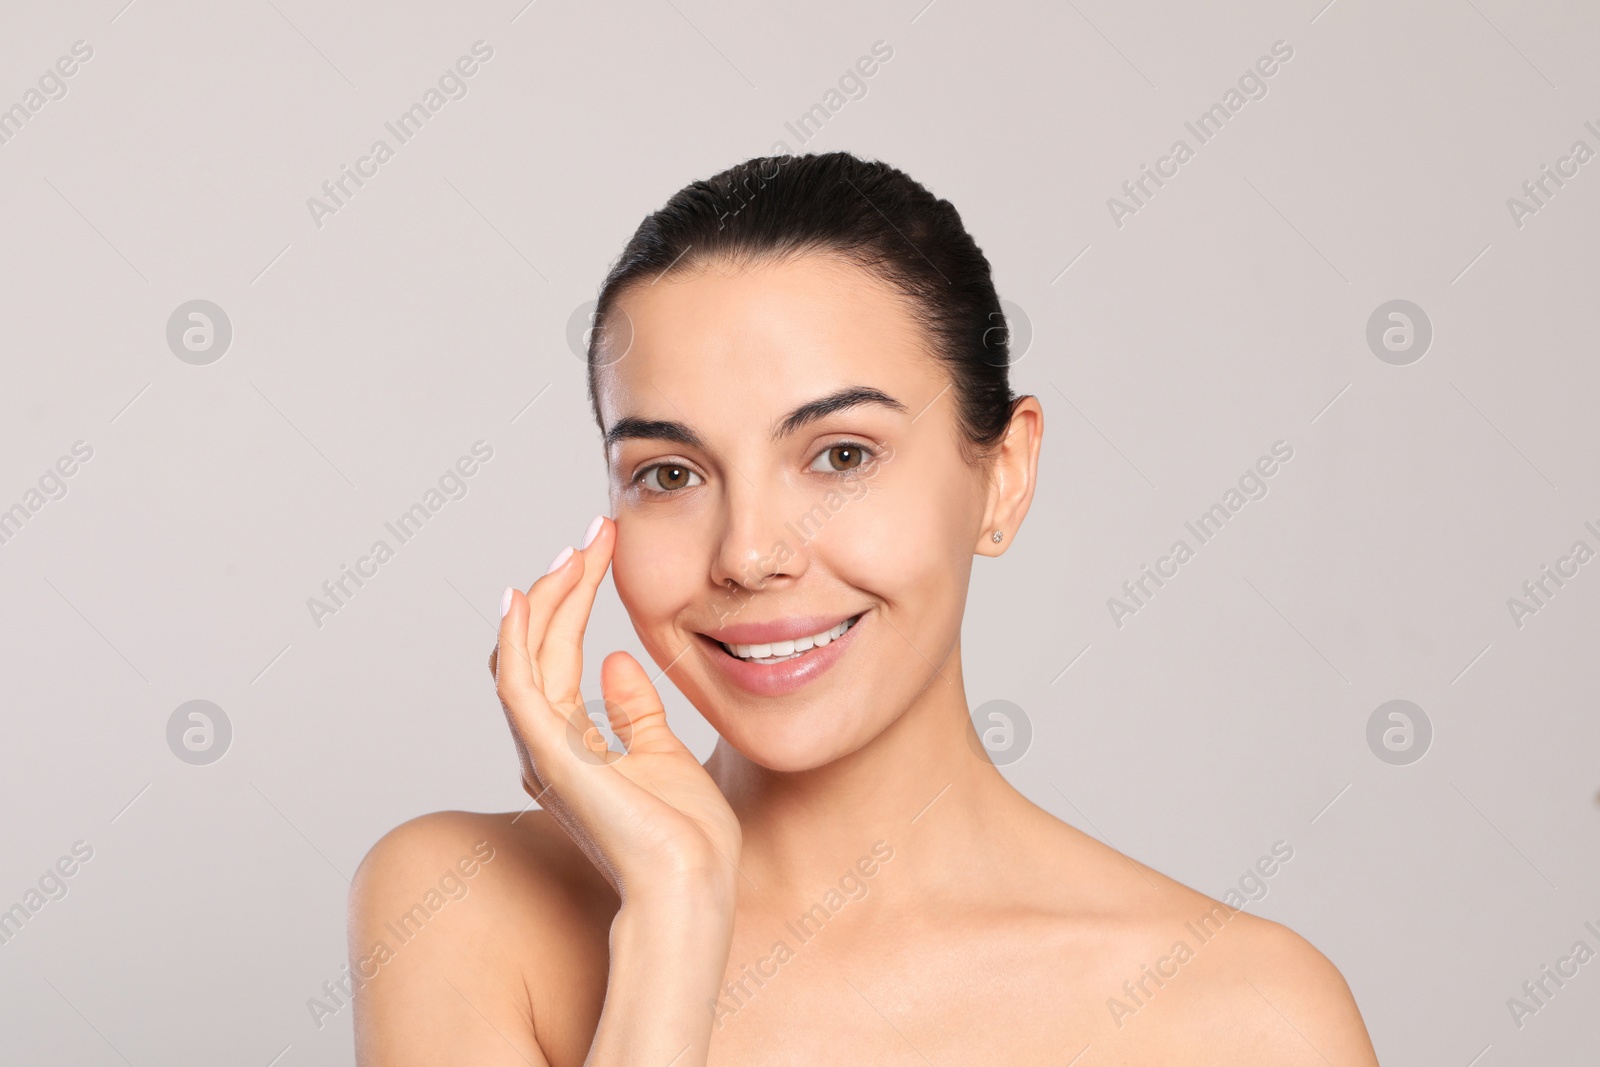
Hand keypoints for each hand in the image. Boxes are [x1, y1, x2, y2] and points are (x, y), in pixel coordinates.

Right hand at [489, 516, 741, 906]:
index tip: (599, 548)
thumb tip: (618, 661)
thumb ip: (634, 711)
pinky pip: (518, 687)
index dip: (571, 599)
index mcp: (569, 747)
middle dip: (562, 584)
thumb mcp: (663, 754)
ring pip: (524, 655)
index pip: (556, 656)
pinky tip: (524, 596)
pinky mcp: (551, 757)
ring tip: (578, 549)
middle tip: (594, 533)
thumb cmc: (684, 838)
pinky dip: (516, 639)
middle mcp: (545, 747)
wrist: (693, 885)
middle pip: (537, 646)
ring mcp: (543, 751)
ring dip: (548, 596)